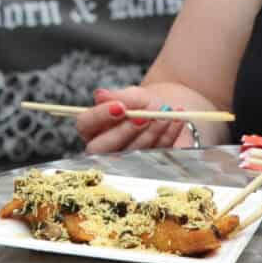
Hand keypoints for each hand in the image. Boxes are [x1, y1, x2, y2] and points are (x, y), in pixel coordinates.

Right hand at [77, 87, 200, 153]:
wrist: (168, 112)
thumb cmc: (144, 103)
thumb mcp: (134, 95)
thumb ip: (119, 96)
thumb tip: (100, 95)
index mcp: (94, 126)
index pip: (85, 123)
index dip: (100, 116)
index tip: (120, 107)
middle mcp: (104, 147)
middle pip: (102, 147)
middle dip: (125, 131)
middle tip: (144, 116)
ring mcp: (125, 161)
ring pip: (131, 153)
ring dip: (150, 132)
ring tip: (165, 113)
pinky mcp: (147, 167)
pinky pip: (155, 154)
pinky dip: (168, 136)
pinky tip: (176, 120)